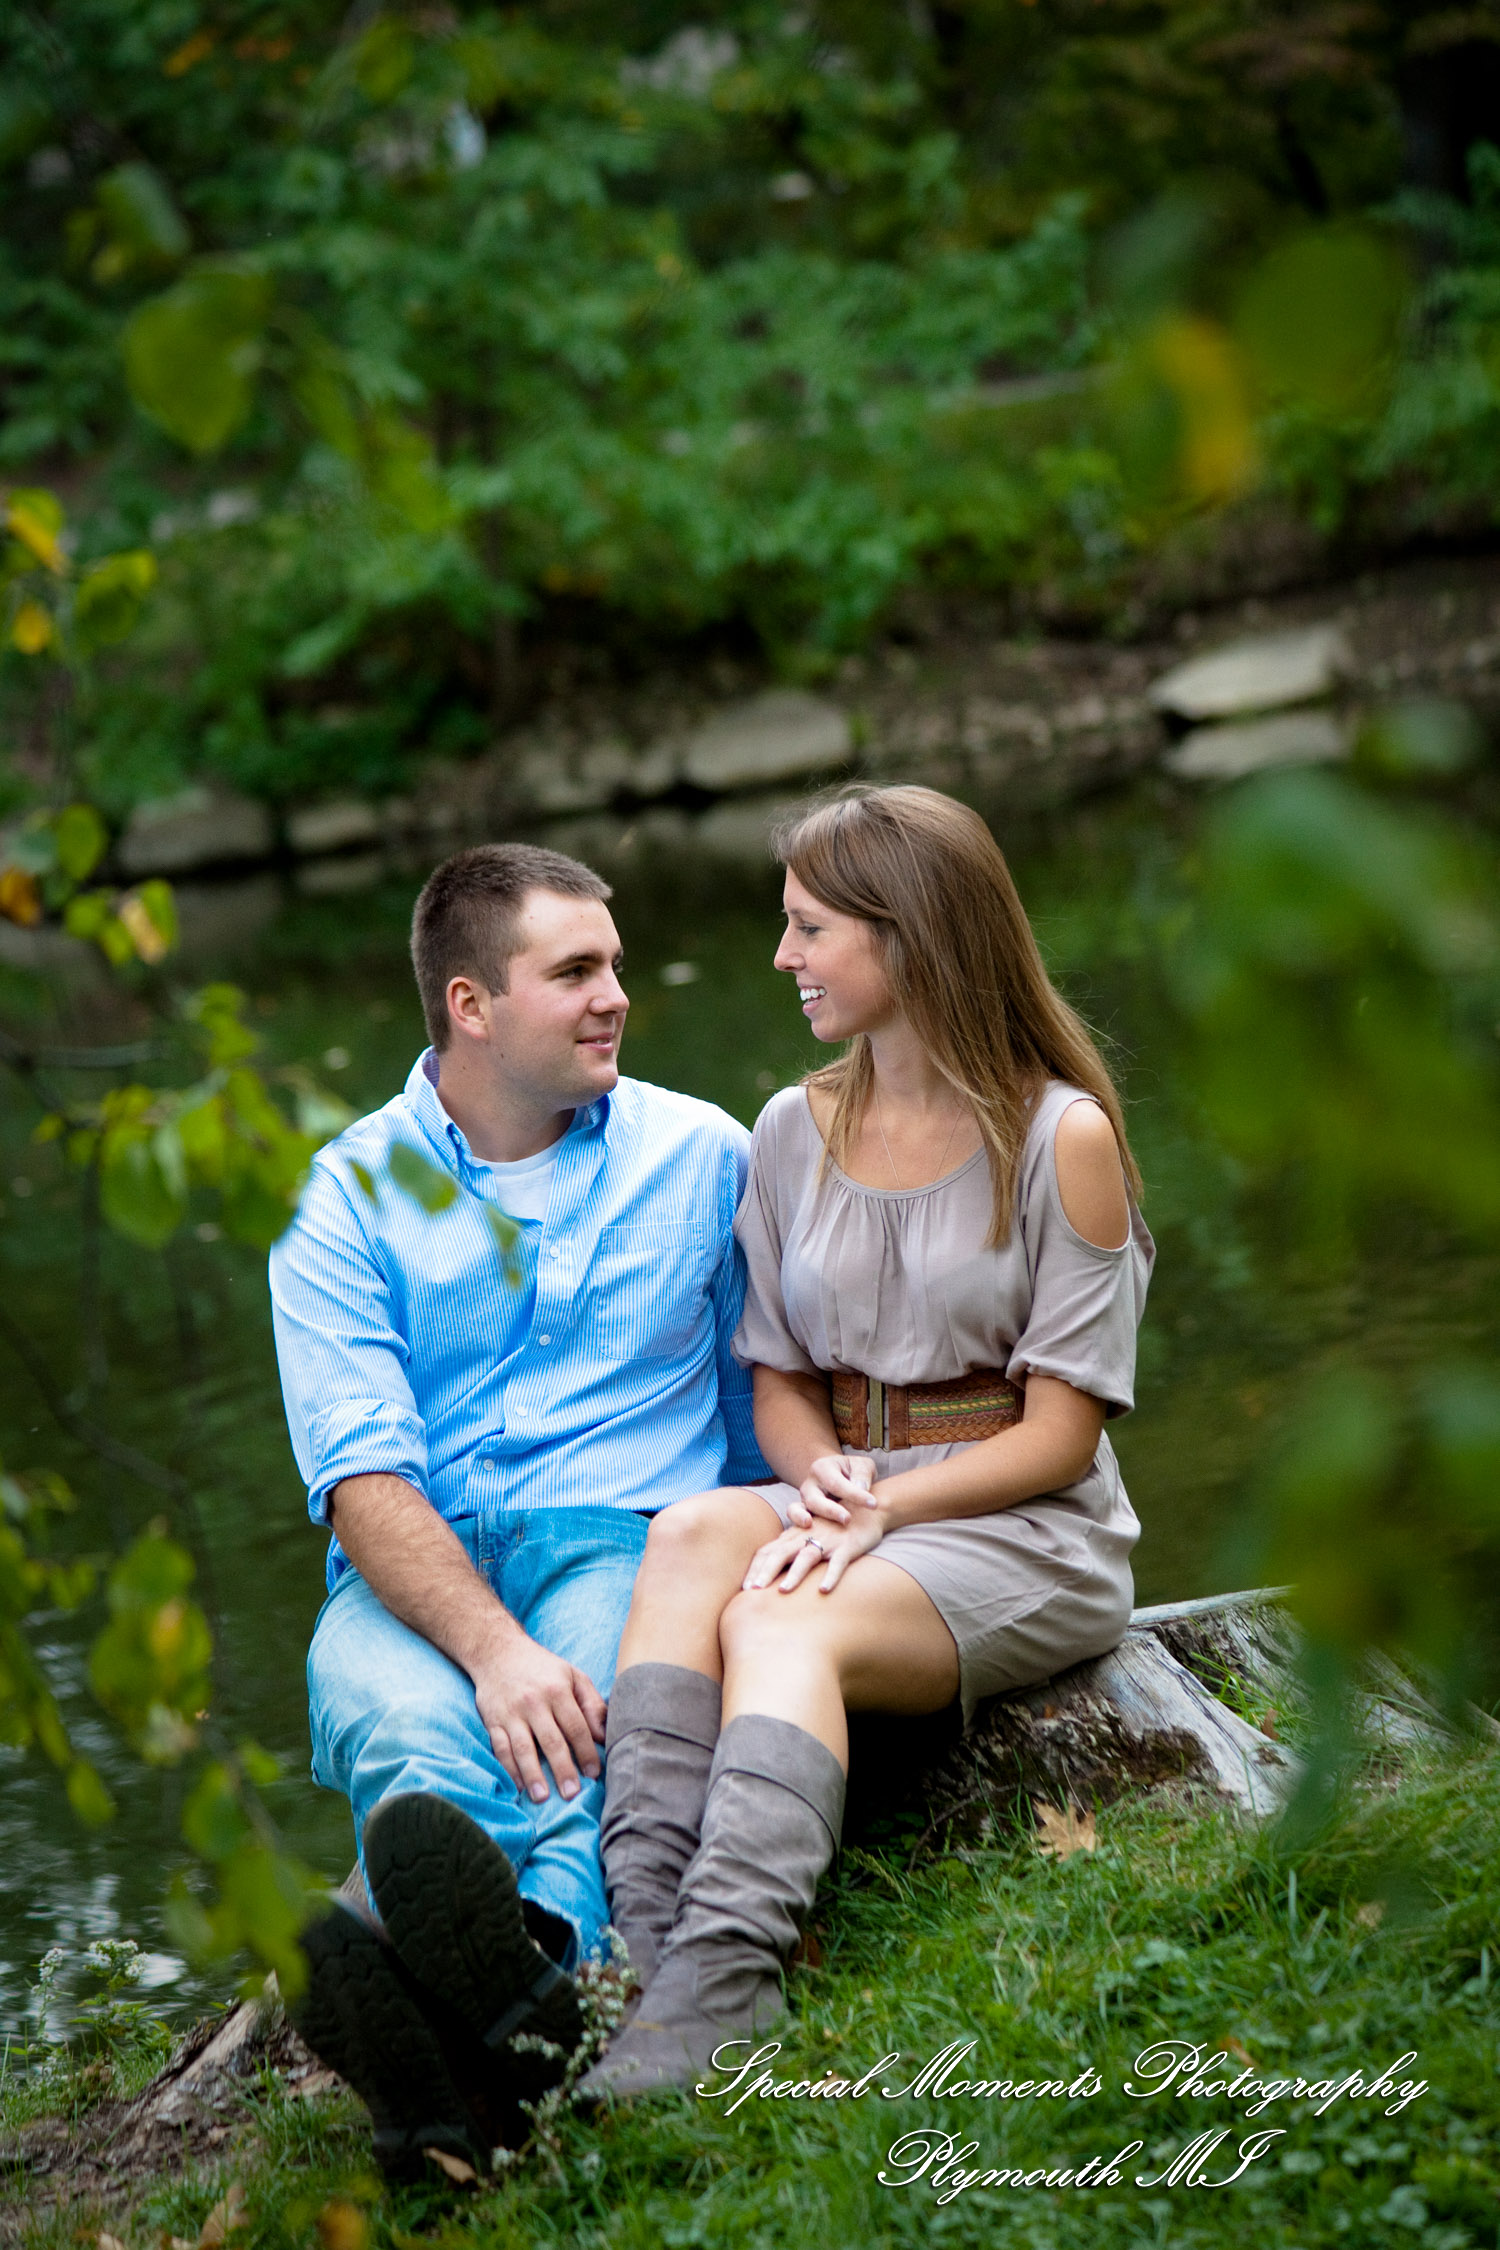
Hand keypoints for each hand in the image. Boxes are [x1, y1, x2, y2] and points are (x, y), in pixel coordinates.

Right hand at [470, 1631, 606, 1804]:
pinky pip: (500, 1748)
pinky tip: (518, 1785)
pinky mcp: (493, 1721)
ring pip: (523, 1748)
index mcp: (557, 1690)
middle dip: (563, 1769)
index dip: (586, 1751)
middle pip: (551, 1741)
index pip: (576, 1726)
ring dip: (533, 1774)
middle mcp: (534, 1702)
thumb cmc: (542, 1668)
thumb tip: (604, 1734)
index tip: (594, 1773)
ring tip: (542, 1797)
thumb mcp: (572, 1675)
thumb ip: (591, 1703)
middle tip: (572, 1794)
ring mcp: (511, 1713)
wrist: (498, 1651)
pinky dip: (508, 1768)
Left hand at [742, 1497, 886, 1596]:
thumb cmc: (834, 1526)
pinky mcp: (847, 1546)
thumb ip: (791, 1548)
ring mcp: (828, 1540)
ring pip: (807, 1556)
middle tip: (753, 1592)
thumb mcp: (809, 1534)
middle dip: (766, 1572)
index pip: (768, 1551)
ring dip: (795, 1574)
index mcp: (795, 1535)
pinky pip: (838, 1562)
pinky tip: (824, 1590)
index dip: (756, 1568)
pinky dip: (831, 1575)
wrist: (867, 1509)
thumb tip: (770, 1572)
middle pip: (781, 1553)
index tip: (744, 1588)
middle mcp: (807, 1536)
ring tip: (783, 1590)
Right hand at [791, 1452, 876, 1530]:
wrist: (843, 1476)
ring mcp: (804, 1499)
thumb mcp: (862, 1466)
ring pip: (798, 1508)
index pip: (837, 1483)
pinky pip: (793, 1517)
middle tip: (847, 1519)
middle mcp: (810, 1483)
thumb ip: (862, 1474)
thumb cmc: (854, 1472)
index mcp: (823, 1467)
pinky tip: (806, 1530)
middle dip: (830, 1510)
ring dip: (804, 1517)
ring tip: (810, 1524)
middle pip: (815, 1498)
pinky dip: (796, 1522)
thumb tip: (861, 1487)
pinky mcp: (803, 1512)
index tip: (873, 1504)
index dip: (855, 1495)